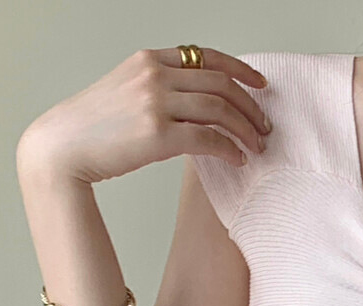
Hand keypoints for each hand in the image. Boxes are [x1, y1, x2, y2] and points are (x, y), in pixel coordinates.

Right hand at [17, 46, 271, 183]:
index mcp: (149, 60)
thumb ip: (161, 88)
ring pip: (220, 110)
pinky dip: (230, 148)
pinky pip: (209, 139)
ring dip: (246, 129)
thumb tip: (200, 105)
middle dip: (250, 106)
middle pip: (221, 84)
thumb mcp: (127, 90)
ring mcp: (155, 103)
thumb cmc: (96, 126)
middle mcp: (154, 75)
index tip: (260, 85)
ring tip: (257, 145)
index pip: (207, 57)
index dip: (241, 70)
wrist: (63, 147)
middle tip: (265, 126)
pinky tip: (238, 158)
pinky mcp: (157, 134)